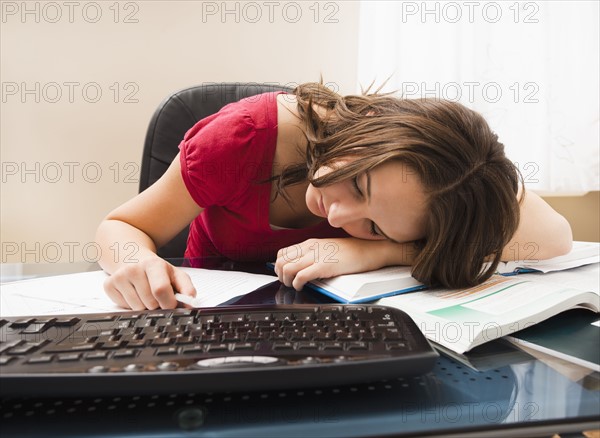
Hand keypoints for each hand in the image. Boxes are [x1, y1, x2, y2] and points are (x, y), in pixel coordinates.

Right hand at [103, 255, 195, 309]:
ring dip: (144, 306)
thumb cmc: (159, 271)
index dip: (168, 303)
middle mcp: (134, 268)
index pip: (160, 290)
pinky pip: (124, 308)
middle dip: (157, 305)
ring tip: (145, 293)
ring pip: (137, 308)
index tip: (171, 304)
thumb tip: (190, 304)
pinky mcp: (108, 284)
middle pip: (149, 303)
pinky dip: (131, 305)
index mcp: (153, 264)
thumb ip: (187, 289)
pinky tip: (133, 293)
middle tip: (156, 295)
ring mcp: (119, 276)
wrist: (133, 257)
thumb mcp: (176, 275)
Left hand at [274, 238, 390, 289]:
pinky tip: (302, 287)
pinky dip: (297, 284)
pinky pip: (300, 276)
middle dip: (280, 275)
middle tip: (288, 283)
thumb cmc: (352, 252)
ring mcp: (316, 256)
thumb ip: (314, 254)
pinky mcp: (323, 266)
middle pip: (280, 261)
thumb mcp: (328, 249)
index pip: (282, 253)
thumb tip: (301, 267)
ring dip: (287, 281)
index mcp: (310, 243)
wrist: (369, 250)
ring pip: (286, 268)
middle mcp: (310, 247)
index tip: (284, 275)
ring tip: (294, 286)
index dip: (279, 266)